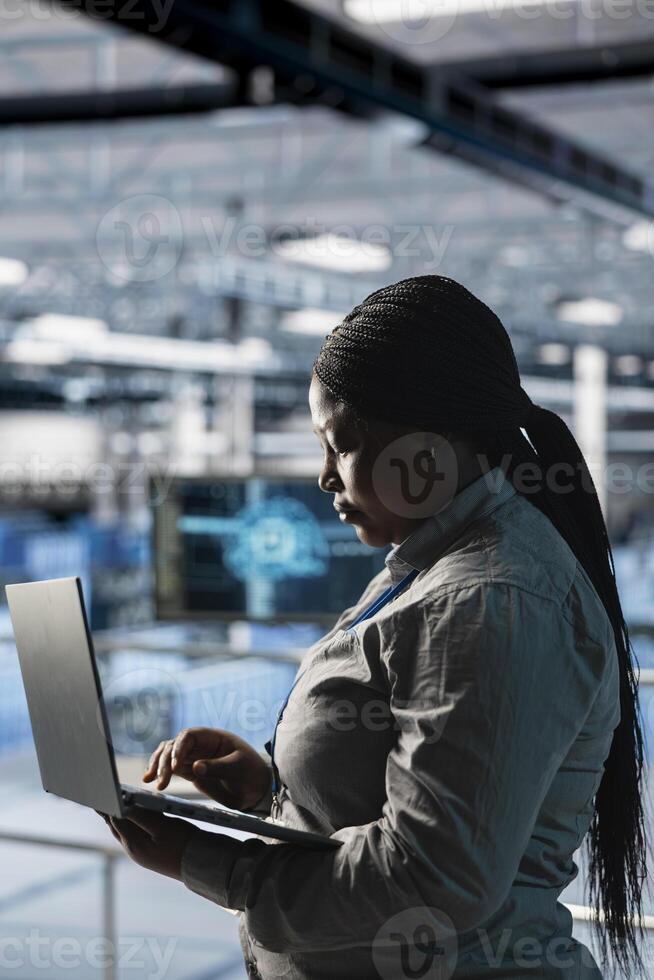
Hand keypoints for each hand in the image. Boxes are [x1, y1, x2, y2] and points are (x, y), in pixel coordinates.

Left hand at [96, 807, 196, 880]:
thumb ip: (141, 816)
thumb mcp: (163, 827)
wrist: (199, 863)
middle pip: (117, 827)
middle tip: (99, 798)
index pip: (115, 820)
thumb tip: (122, 806)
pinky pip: (135, 834)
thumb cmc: (183, 843)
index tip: (99, 793)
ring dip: (118, 818)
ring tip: (112, 806)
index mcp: (135, 844)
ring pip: (125, 831)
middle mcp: (134, 850)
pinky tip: (133, 817)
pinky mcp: (150, 852)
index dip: (108, 805)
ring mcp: (142, 853)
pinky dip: (130, 823)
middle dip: (109, 813)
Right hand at [142, 727, 271, 810]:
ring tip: (150, 781)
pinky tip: (149, 781)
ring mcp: (193, 757)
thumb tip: (195, 767)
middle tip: (161, 782)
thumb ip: (217, 767)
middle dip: (164, 761)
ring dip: (157, 766)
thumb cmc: (251, 772)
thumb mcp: (238, 769)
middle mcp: (200, 745)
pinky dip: (159, 773)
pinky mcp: (190, 771)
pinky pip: (170, 768)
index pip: (188, 736)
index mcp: (212, 737)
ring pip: (167, 755)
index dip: (178, 748)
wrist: (256, 789)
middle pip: (174, 746)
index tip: (175, 766)